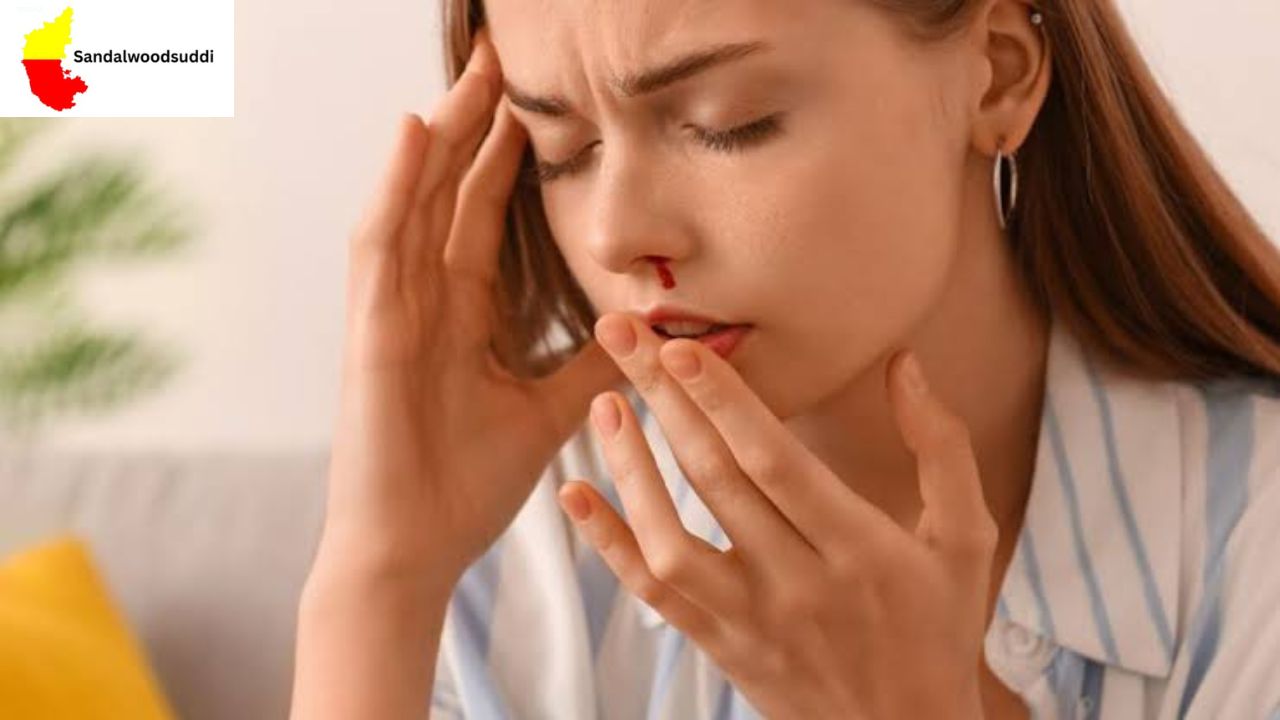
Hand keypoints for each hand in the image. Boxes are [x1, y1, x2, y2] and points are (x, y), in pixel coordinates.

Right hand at [320, 28, 621, 583]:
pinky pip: (381, 244)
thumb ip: (593, 364)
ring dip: (437, 134)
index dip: (502, 155)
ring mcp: (391, 310)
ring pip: (413, 200)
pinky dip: (395, 186)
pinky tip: (413, 131)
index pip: (480, 214)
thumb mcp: (550, 410)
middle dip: (471, 123)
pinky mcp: (372, 331)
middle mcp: (423, 298)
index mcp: (459, 313)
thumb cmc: (465, 484)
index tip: (533, 103)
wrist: (416, 548)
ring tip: (468, 74)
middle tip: (499, 59)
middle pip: (445, 190)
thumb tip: (654, 330)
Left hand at [557, 312, 995, 718]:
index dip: (724, 401)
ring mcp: (750, 619)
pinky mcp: (719, 644)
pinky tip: (574, 493)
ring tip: (603, 402)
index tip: (679, 346)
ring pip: (670, 540)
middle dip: (664, 399)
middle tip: (621, 333)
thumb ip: (941, 448)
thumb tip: (904, 363)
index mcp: (860, 548)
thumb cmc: (938, 629)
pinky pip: (651, 593)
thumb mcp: (965, 538)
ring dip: (629, 468)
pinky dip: (607, 543)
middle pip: (715, 480)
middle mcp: (798, 584)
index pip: (777, 462)